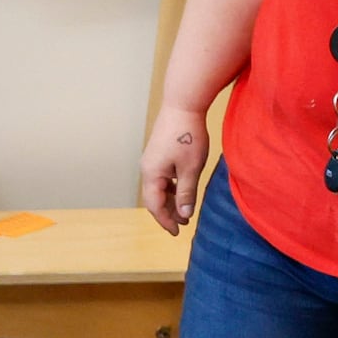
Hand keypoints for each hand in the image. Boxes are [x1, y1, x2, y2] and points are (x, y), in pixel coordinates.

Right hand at [136, 111, 208, 232]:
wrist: (183, 105)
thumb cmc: (188, 136)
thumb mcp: (190, 169)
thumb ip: (186, 193)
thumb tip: (184, 214)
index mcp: (151, 174)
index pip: (155, 205)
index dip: (166, 220)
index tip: (177, 232)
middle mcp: (147, 168)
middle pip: (154, 197)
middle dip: (168, 212)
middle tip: (184, 223)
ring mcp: (151, 159)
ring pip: (159, 187)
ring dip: (171, 200)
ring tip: (185, 208)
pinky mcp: (158, 152)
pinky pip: (161, 176)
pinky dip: (171, 187)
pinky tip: (182, 188)